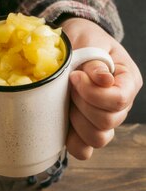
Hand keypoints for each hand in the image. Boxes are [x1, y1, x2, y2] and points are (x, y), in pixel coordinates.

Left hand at [61, 17, 142, 158]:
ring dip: (76, 123)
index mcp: (127, 81)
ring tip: (66, 103)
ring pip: (97, 139)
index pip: (118, 100)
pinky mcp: (85, 132)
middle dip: (81, 105)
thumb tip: (103, 81)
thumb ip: (93, 61)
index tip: (74, 77)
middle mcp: (120, 106)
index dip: (92, 93)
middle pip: (107, 123)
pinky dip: (71, 141)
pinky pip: (83, 150)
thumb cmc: (82, 40)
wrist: (70, 47)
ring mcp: (104, 122)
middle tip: (68, 88)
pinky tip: (63, 124)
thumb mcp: (87, 41)